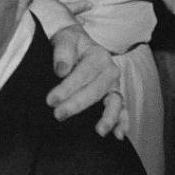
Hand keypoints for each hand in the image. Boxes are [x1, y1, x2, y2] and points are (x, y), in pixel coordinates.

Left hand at [47, 24, 127, 138]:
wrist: (78, 45)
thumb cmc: (70, 44)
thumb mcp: (64, 39)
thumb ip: (62, 52)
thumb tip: (61, 70)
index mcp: (98, 56)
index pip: (83, 74)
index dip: (67, 88)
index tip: (51, 100)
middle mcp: (110, 71)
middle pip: (95, 91)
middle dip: (77, 104)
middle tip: (58, 115)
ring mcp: (114, 85)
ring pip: (114, 102)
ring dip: (108, 117)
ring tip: (99, 131)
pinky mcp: (114, 96)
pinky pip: (122, 110)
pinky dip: (122, 122)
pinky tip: (118, 135)